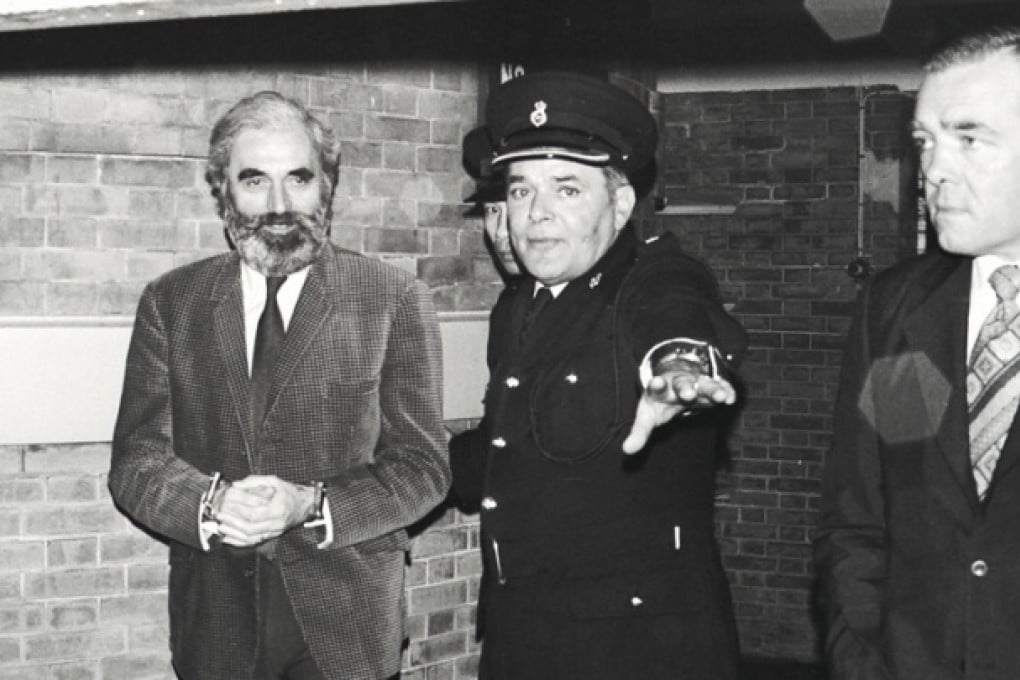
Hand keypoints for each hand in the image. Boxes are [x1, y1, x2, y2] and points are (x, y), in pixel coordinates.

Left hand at [214, 475, 313, 547]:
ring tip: (221, 527)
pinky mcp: (271, 536)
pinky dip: (239, 542)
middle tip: (219, 516)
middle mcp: (276, 523)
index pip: (254, 514)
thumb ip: (254, 481)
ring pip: (250, 538)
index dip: (237, 512)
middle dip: (232, 524)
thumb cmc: (291, 493)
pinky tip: (229, 538)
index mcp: (278, 509)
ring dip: (233, 534)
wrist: (305, 505)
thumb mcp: (274, 481)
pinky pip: (253, 542)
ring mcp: (274, 532)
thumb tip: (236, 485)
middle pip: (250, 529)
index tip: (225, 506)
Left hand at [621, 369, 735, 454]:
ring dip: (712, 389)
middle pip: (682, 384)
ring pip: (704, 384)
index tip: (655, 382)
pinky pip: (720, 386)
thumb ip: (639, 433)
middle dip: (685, 388)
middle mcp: (678, 383)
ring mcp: (696, 382)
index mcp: (660, 389)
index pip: (657, 386)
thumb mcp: (647, 417)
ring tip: (720, 398)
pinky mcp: (711, 385)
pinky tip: (730, 398)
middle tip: (688, 394)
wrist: (674, 384)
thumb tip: (626, 450)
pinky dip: (726, 390)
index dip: (656, 384)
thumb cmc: (659, 403)